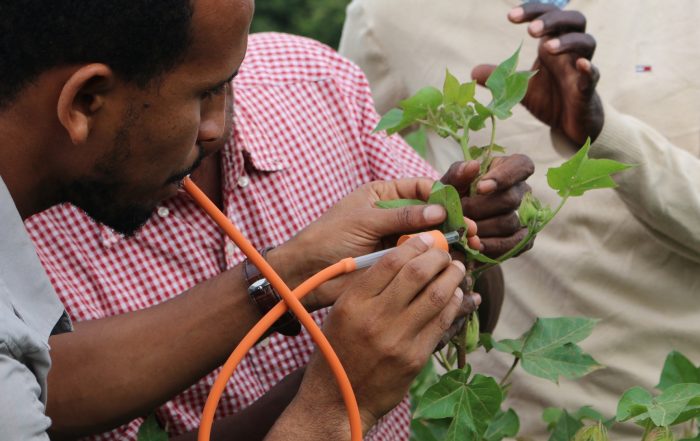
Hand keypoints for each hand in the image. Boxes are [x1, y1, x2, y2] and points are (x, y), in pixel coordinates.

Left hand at [279, 178, 479, 308]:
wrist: (307, 273)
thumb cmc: (328, 238)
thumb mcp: (364, 221)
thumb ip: (401, 216)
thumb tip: (438, 211)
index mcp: (384, 195)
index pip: (421, 188)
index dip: (443, 196)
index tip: (461, 206)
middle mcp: (394, 215)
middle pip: (432, 214)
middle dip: (453, 221)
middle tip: (472, 232)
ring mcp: (397, 240)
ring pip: (431, 238)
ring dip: (450, 242)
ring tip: (470, 248)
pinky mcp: (398, 263)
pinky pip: (423, 260)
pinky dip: (438, 262)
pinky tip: (454, 263)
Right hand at [296, 234, 478, 431]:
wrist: (340, 398)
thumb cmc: (338, 348)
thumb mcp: (342, 311)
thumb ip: (368, 286)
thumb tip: (404, 258)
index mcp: (353, 302)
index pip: (390, 262)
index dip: (413, 245)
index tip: (424, 239)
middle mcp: (375, 318)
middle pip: (417, 274)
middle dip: (438, 257)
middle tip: (445, 253)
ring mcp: (397, 340)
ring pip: (436, 297)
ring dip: (451, 278)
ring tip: (455, 270)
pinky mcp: (414, 358)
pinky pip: (441, 323)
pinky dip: (454, 305)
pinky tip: (456, 296)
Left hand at [441, 155, 534, 256]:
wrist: (454, 225)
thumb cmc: (455, 197)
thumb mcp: (451, 183)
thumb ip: (458, 173)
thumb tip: (473, 166)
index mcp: (508, 169)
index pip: (521, 166)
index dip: (504, 177)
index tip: (480, 188)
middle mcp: (522, 190)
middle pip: (510, 199)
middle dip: (479, 209)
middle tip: (459, 215)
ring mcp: (525, 215)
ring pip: (509, 222)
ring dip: (482, 229)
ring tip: (462, 231)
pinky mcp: (524, 239)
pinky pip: (513, 244)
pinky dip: (492, 246)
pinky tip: (475, 246)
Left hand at [472, 3, 602, 145]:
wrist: (569, 125)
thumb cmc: (549, 99)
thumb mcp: (519, 88)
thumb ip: (499, 78)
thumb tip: (473, 72)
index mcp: (552, 45)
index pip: (547, 16)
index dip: (532, 11)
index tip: (510, 16)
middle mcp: (570, 52)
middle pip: (573, 20)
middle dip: (552, 20)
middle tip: (530, 30)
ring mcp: (580, 69)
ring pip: (587, 42)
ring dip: (567, 41)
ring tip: (546, 47)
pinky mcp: (587, 89)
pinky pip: (593, 74)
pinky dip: (588, 68)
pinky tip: (581, 64)